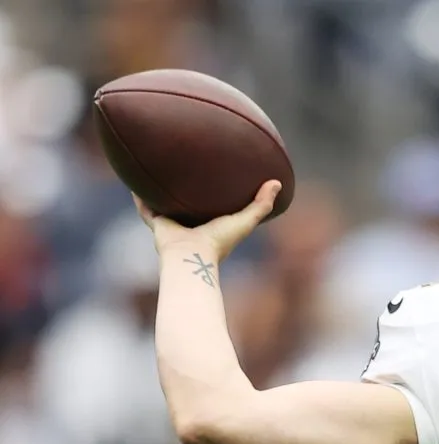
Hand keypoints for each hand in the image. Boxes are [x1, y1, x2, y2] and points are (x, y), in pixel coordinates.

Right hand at [133, 180, 280, 261]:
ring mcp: (173, 224)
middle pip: (187, 204)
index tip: (218, 176)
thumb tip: (277, 182)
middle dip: (187, 189)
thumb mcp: (245, 220)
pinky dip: (140, 195)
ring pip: (165, 204)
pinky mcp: (157, 223)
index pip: (213, 207)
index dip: (215, 193)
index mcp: (210, 224)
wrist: (193, 256)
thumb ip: (261, 204)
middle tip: (186, 167)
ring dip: (161, 190)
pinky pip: (145, 207)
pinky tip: (135, 178)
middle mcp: (190, 224)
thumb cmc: (220, 242)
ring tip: (157, 169)